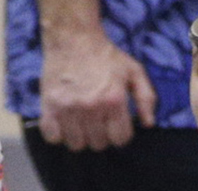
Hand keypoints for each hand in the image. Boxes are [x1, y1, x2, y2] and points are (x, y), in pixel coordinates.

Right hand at [37, 27, 156, 150]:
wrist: (73, 38)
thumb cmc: (105, 55)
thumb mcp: (133, 71)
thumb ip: (146, 97)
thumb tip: (148, 124)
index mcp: (114, 100)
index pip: (120, 139)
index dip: (119, 135)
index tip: (114, 126)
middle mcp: (92, 107)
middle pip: (98, 144)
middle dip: (100, 136)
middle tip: (97, 121)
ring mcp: (69, 108)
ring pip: (76, 145)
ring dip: (80, 137)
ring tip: (80, 123)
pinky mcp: (49, 107)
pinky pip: (53, 138)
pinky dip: (58, 134)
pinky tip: (63, 123)